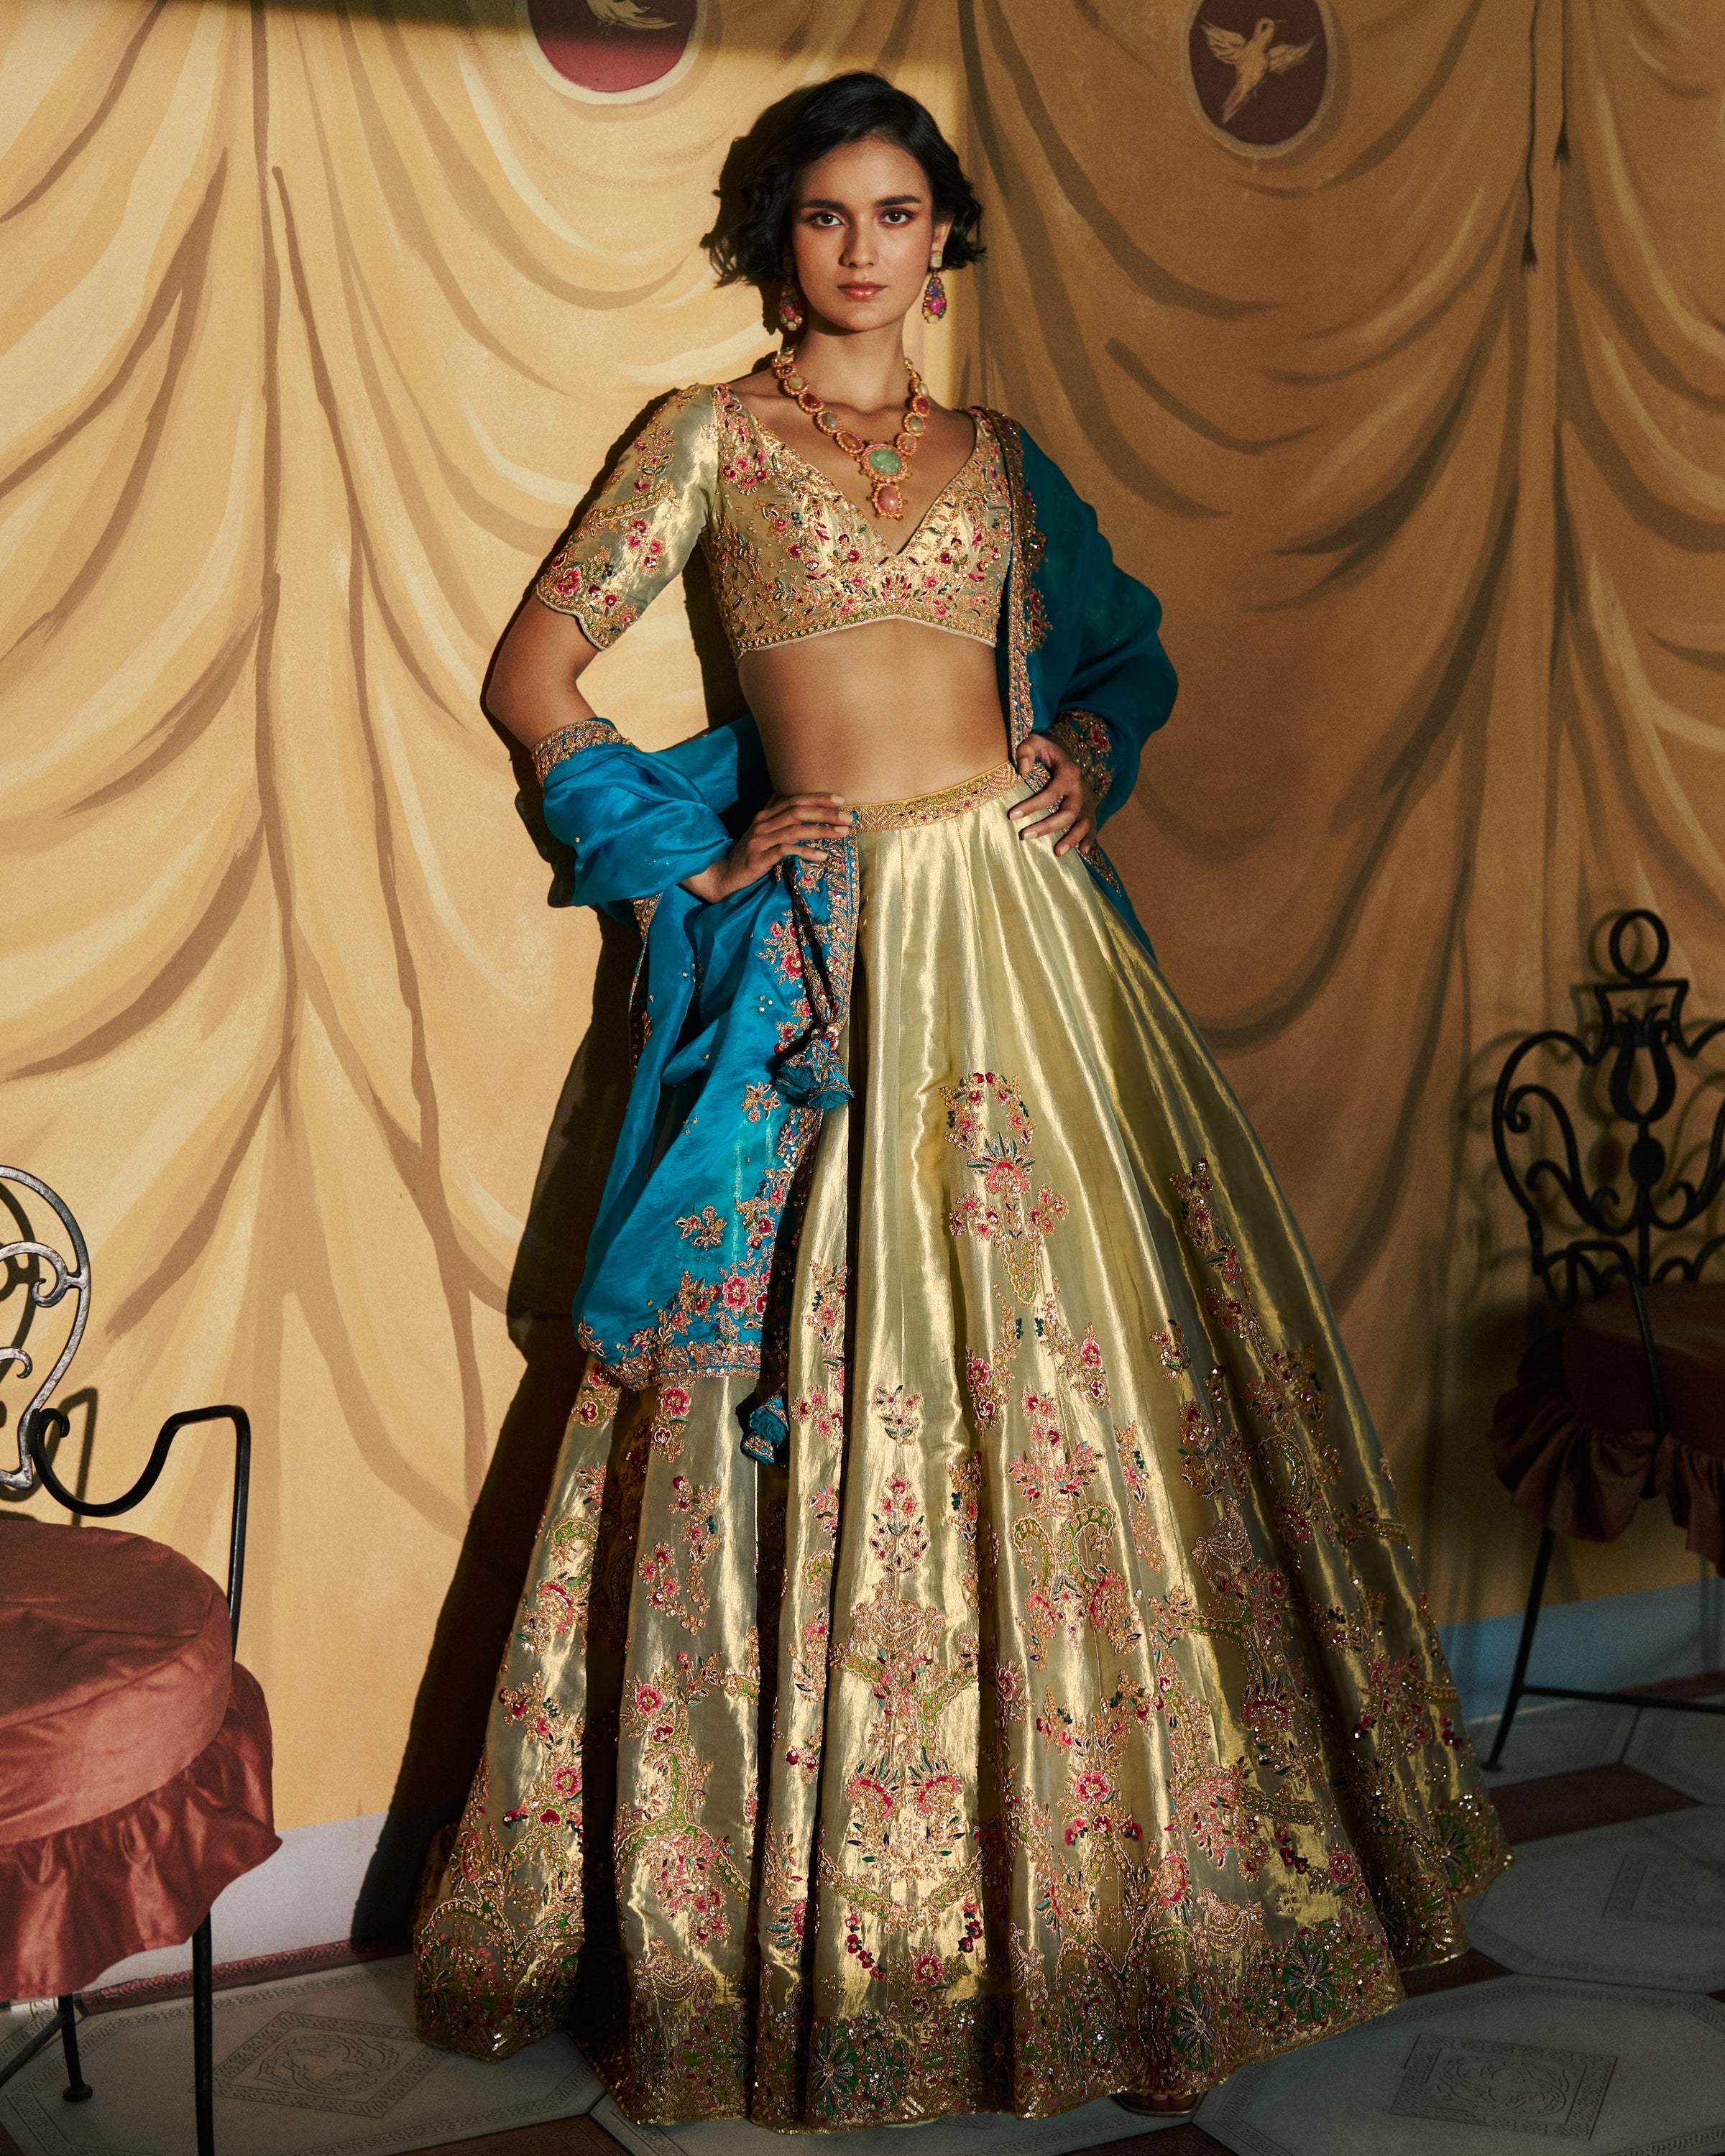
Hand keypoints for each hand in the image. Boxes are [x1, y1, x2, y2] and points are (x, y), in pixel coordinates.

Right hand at [681, 793, 850, 902]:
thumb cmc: (748, 853)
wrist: (724, 874)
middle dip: (825, 812)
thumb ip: (774, 813)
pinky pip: (786, 851)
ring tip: (842, 833)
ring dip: (821, 830)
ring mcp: (761, 840)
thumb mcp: (761, 831)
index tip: (840, 799)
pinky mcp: (759, 857)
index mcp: (766, 815)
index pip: (795, 800)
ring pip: (795, 830)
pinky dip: (805, 852)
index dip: (818, 797)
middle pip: (798, 811)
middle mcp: (763, 823)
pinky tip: (821, 856)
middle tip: (848, 817)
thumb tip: (785, 793)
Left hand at [1009, 736, 1095, 856]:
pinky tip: (1083, 852)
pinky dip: (1089, 839)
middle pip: (1068, 812)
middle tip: (1024, 835)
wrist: (1067, 753)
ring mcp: (1087, 800)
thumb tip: (1022, 771)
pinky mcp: (1089, 809)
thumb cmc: (1046, 750)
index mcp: (1068, 773)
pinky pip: (1092, 826)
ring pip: (1083, 823)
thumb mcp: (1035, 741)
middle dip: (1047, 826)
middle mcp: (1081, 788)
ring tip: (1057, 852)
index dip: (1031, 806)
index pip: (1051, 793)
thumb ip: (1026, 750)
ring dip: (1072, 838)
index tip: (1011, 816)